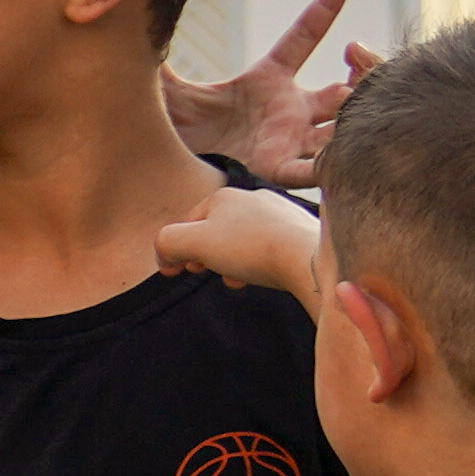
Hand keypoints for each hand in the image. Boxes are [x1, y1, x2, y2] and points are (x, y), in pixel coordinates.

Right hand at [150, 181, 323, 307]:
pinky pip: (269, 246)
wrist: (310, 258)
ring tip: (237, 279)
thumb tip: (164, 254)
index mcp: (224, 196)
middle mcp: (253, 197)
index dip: (177, 248)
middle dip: (207, 254)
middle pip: (217, 229)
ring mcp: (279, 212)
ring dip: (233, 260)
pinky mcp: (300, 231)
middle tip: (206, 273)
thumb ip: (167, 243)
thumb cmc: (252, 249)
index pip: (188, 222)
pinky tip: (264, 275)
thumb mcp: (194, 243)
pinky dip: (260, 261)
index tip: (177, 272)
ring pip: (243, 239)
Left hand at [166, 0, 368, 190]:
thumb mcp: (170, 87)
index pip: (304, 36)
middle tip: (356, 53)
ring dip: (353, 111)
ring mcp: (293, 138)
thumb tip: (126, 9)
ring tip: (357, 96)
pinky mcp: (281, 167)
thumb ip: (158, 54)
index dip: (325, 8)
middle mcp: (291, 106)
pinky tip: (340, 153)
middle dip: (361, 71)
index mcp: (270, 77)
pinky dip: (328, 162)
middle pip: (340, 87)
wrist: (174, 170)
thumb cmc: (181, 126)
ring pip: (340, 123)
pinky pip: (313, 166)